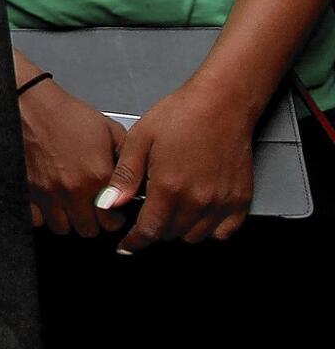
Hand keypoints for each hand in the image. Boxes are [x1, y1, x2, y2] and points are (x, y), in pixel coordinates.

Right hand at [18, 77, 127, 236]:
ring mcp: (46, 192)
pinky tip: (50, 202)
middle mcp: (72, 189)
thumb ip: (126, 160)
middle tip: (93, 209)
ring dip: (69, 220)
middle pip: (88, 230)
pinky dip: (44, 215)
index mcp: (96, 176)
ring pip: (62, 228)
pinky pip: (37, 220)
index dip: (115, 219)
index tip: (112, 212)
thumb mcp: (110, 131)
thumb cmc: (67, 115)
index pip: (112, 222)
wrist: (32, 105)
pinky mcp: (26, 190)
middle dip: (93, 222)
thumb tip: (138, 181)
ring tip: (72, 206)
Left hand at [100, 82, 257, 251]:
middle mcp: (197, 201)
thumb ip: (124, 176)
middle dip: (154, 228)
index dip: (133, 242)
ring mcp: (222, 202)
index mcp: (169, 188)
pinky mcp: (241, 200)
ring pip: (195, 236)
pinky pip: (224, 232)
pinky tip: (198, 212)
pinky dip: (209, 229)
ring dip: (180, 229)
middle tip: (149, 211)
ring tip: (172, 207)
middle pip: (170, 234)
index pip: (148, 231)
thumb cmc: (180, 115)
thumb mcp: (139, 139)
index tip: (126, 246)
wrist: (222, 103)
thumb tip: (107, 204)